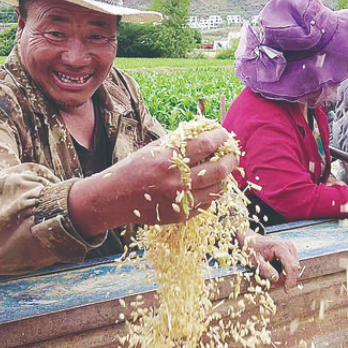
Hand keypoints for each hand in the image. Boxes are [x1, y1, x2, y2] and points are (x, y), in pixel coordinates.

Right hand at [69, 128, 239, 236]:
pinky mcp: (181, 215)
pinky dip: (212, 193)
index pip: (206, 143)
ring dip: (225, 177)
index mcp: (169, 157)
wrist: (114, 197)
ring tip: (224, 170)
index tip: (224, 134)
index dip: (220, 136)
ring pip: (217, 188)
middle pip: (218, 168)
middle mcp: (176, 179)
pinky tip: (208, 186)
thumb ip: (180, 141)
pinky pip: (207, 203)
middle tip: (233, 154)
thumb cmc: (134, 168)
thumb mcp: (154, 149)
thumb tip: (207, 132)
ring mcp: (180, 199)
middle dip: (231, 159)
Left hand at [237, 228, 299, 291]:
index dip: (290, 280)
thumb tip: (275, 278)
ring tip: (271, 278)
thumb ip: (264, 269)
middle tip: (274, 286)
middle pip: (295, 268)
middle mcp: (289, 246)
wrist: (250, 239)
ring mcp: (291, 248)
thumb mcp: (254, 260)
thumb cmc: (251, 249)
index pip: (292, 267)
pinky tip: (275, 272)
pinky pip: (291, 265)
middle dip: (287, 279)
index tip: (287, 290)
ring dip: (285, 276)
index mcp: (281, 247)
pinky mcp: (290, 251)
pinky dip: (284, 272)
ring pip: (294, 268)